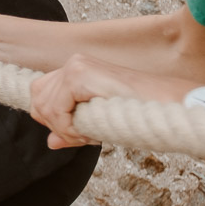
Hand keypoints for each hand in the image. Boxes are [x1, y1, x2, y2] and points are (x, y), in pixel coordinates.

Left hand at [28, 54, 197, 150]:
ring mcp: (76, 66)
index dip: (53, 120)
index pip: (40, 95)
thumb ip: (72, 130)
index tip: (78, 134)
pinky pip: (56, 109)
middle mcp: (73, 63)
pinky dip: (68, 127)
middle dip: (56, 125)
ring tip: (90, 134)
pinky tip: (90, 131)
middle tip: (83, 136)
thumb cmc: (139, 115)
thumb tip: (50, 142)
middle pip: (37, 100)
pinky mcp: (79, 75)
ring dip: (65, 129)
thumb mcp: (99, 123)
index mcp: (76, 70)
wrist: (168, 108)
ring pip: (44, 106)